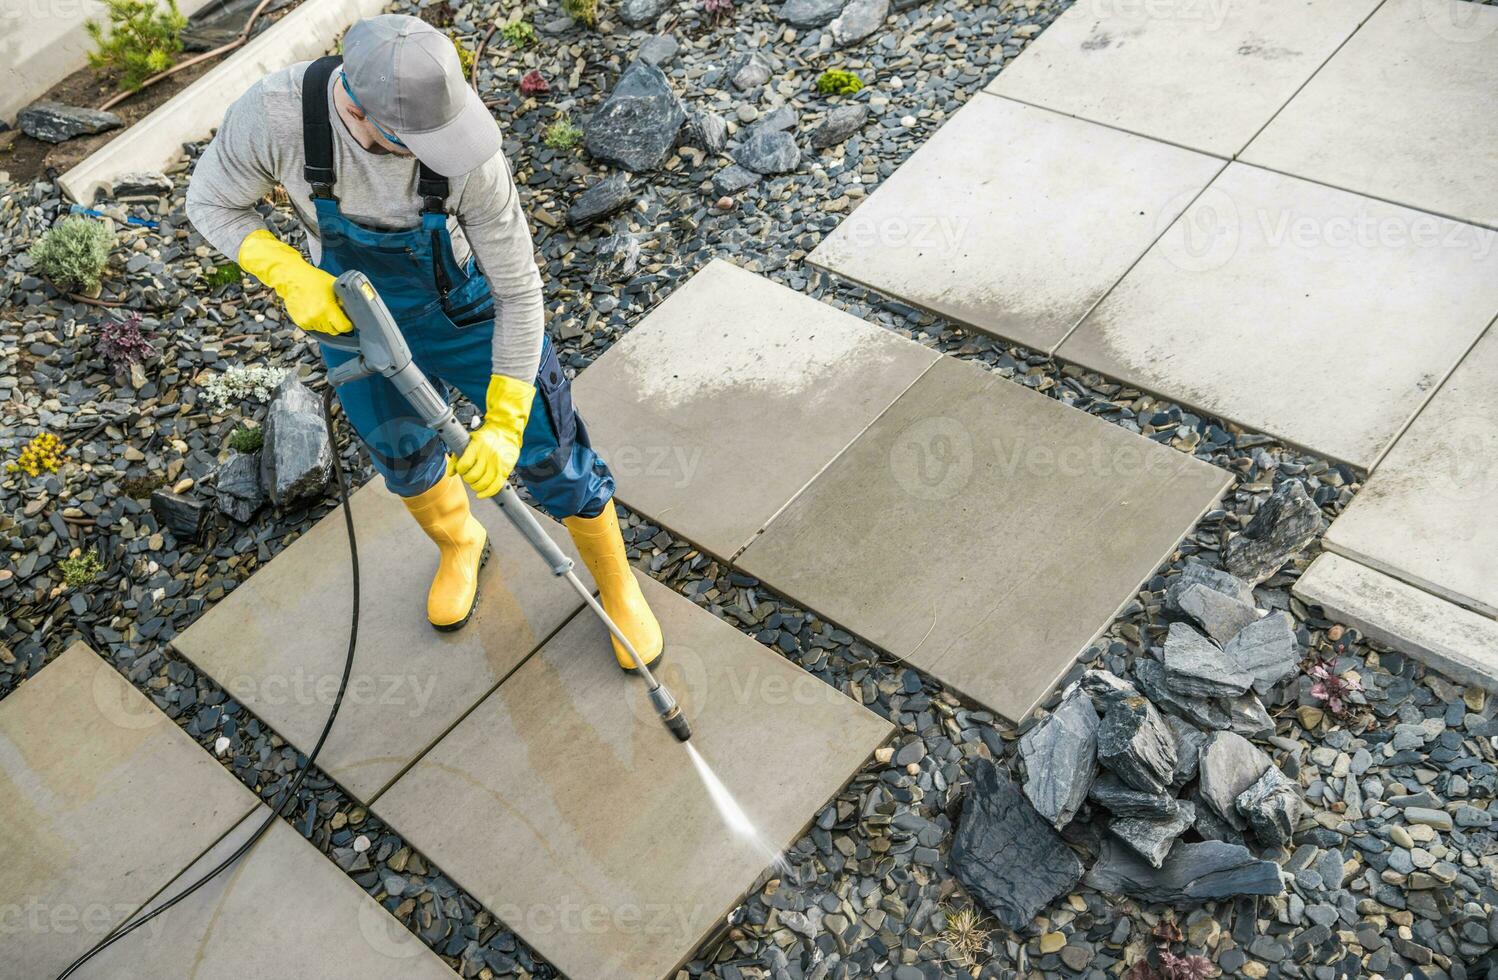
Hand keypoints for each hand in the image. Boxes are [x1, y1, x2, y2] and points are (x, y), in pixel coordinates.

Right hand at [236, 229, 352, 334]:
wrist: (291, 278)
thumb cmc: (312, 278)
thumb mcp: (334, 285)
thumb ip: (344, 298)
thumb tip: (353, 308)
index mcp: (327, 308)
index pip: (344, 327)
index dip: (348, 324)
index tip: (348, 321)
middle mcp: (317, 317)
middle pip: (334, 330)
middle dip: (337, 323)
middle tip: (335, 313)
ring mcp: (308, 320)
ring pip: (324, 330)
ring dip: (326, 323)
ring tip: (322, 309)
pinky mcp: (300, 322)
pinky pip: (313, 328)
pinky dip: (316, 322)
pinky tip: (314, 310)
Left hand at [450, 374, 534, 497]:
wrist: (506, 432)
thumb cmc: (485, 437)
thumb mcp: (468, 441)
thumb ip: (457, 456)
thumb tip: (450, 473)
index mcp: (477, 446)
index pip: (464, 464)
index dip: (460, 470)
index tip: (462, 469)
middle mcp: (488, 455)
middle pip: (473, 476)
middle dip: (468, 479)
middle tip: (469, 476)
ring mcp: (498, 463)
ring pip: (483, 483)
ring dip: (476, 486)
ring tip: (475, 483)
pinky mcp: (505, 470)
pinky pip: (495, 487)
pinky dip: (487, 493)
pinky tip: (481, 494)